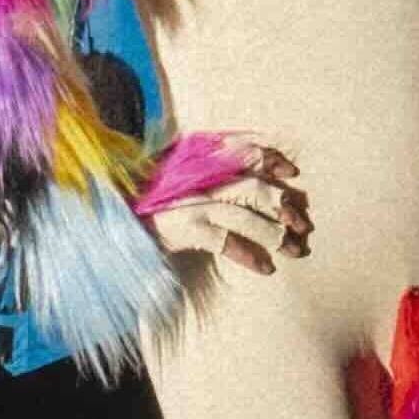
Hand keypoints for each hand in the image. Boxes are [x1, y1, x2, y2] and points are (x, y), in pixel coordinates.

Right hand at [145, 140, 311, 279]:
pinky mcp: (185, 229)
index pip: (245, 150)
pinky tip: (266, 268)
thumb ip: (207, 167)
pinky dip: (249, 256)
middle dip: (284, 206)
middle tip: (303, 226)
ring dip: (274, 234)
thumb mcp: (177, 170)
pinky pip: (226, 242)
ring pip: (245, 215)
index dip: (272, 160)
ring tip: (293, 250)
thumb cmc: (150, 196)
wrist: (115, 217)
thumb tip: (254, 172)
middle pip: (253, 187)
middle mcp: (198, 177)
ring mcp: (192, 203)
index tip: (292, 174)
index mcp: (198, 157)